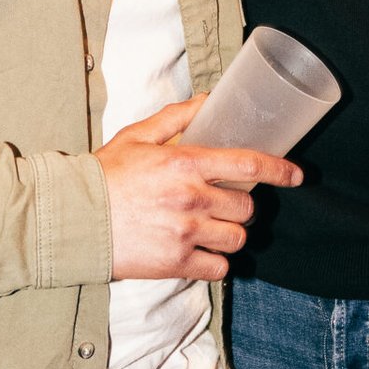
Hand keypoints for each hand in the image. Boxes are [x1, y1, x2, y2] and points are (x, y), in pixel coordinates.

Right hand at [97, 97, 302, 281]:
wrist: (73, 218)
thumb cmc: (104, 176)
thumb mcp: (138, 136)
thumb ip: (176, 118)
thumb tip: (208, 101)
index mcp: (185, 163)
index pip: (249, 165)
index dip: (280, 170)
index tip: (296, 175)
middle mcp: (192, 198)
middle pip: (247, 207)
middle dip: (240, 206)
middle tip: (224, 204)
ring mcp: (185, 233)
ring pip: (238, 239)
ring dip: (231, 234)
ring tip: (213, 229)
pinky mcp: (176, 263)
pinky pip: (219, 268)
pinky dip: (215, 262)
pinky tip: (200, 252)